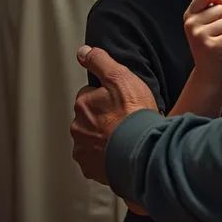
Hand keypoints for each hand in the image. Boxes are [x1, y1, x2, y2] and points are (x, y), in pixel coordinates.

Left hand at [70, 46, 157, 184]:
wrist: (143, 150)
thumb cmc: (134, 114)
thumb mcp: (120, 76)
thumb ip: (99, 61)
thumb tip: (83, 52)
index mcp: (82, 104)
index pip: (89, 94)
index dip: (106, 95)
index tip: (119, 101)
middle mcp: (78, 128)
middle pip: (88, 117)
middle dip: (102, 117)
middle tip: (123, 118)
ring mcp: (84, 150)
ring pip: (91, 138)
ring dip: (103, 137)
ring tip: (124, 135)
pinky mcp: (92, 169)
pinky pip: (95, 159)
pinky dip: (105, 156)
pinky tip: (120, 150)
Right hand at [183, 0, 221, 82]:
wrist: (209, 75)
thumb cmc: (211, 46)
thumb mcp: (209, 25)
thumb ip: (217, 9)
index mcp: (189, 17)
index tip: (219, 7)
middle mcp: (191, 25)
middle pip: (221, 9)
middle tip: (217, 35)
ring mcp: (201, 36)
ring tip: (220, 43)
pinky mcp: (213, 47)